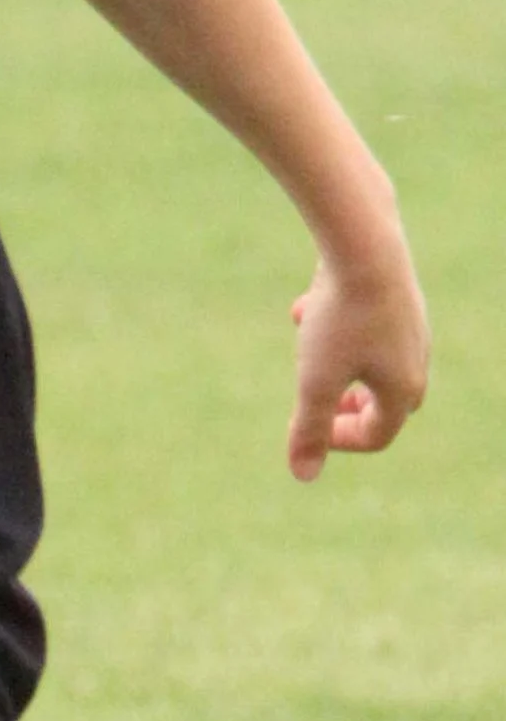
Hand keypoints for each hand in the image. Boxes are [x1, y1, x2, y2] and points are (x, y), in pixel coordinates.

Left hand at [287, 242, 428, 478]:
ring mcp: (412, 325)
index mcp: (402, 389)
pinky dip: (336, 325)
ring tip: (308, 346)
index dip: (337, 440)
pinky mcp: (398, 295)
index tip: (303, 423)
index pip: (377, 435)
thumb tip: (303, 475)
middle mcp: (416, 358)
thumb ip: (310, 429)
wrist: (364, 245)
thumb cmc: (341, 318)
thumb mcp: (315, 381)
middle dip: (346, 406)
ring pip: (373, 358)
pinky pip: (367, 322)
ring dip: (336, 362)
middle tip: (319, 399)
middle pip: (386, 400)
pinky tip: (305, 306)